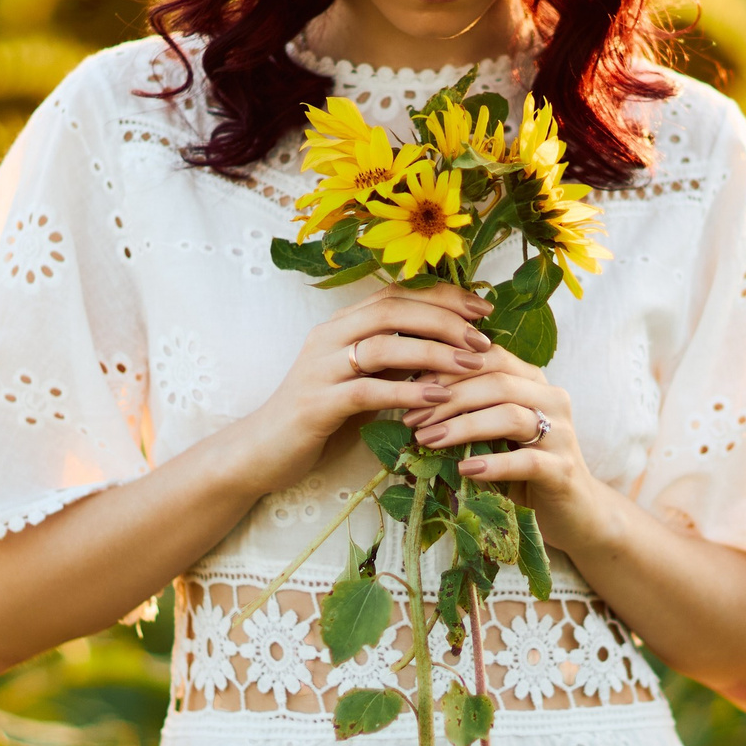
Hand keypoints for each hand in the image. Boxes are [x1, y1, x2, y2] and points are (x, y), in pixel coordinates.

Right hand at [221, 283, 494, 496]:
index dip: (441, 296)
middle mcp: (328, 337)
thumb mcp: (362, 380)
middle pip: (392, 310)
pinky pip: (367, 390)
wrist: (261, 451)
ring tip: (472, 364)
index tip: (482, 309)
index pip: (395, 294)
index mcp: (341, 326)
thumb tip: (448, 348)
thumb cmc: (321, 415)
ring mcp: (320, 369)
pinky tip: (438, 399)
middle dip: (444, 319)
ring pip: (382, 345)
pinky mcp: (316, 404)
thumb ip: (394, 361)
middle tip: (483, 338)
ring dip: (433, 352)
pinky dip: (406, 392)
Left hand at [401, 349, 615, 556]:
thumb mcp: (497, 433)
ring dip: (463, 426)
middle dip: (449, 398)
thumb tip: (413, 400)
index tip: (411, 387)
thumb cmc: (523, 468)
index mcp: (534, 382)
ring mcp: (562, 435)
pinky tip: (465, 469)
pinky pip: (526, 460)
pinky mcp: (563, 470)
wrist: (573, 510)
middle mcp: (552, 399)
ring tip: (428, 440)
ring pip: (510, 416)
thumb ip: (471, 411)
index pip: (491, 357)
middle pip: (497, 382)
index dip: (449, 368)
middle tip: (412, 418)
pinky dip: (493, 464)